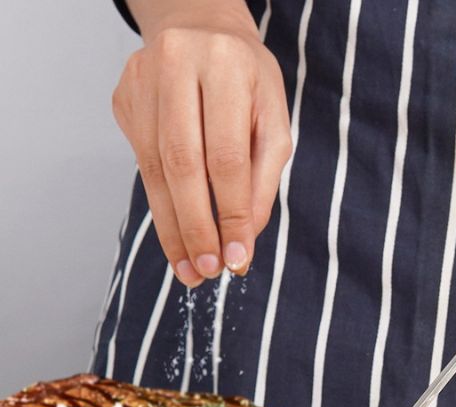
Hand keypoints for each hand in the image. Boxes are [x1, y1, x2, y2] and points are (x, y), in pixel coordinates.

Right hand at [112, 5, 290, 286]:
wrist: (201, 28)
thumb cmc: (247, 83)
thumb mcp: (273, 124)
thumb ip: (263, 180)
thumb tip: (245, 238)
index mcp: (226, 67)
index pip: (227, 156)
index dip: (231, 213)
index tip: (236, 258)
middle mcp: (177, 66)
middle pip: (182, 165)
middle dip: (196, 227)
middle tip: (206, 271)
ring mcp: (142, 81)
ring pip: (154, 170)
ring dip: (173, 228)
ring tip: (189, 268)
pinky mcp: (124, 98)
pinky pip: (141, 163)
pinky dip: (161, 205)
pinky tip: (176, 233)